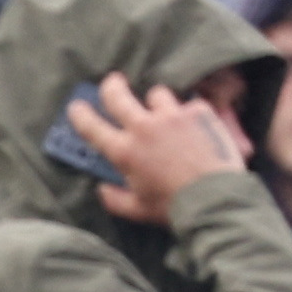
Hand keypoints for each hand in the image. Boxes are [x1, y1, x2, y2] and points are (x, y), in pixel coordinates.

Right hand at [53, 76, 250, 224]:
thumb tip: (103, 189)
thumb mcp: (138, 210)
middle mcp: (144, 127)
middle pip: (117, 96)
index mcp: (124, 152)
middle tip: (113, 82)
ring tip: (165, 112)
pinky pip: (189, 104)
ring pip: (156, 94)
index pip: (91, 127)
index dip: (80, 115)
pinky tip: (196, 126)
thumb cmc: (174, 206)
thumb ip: (115, 199)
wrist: (215, 197)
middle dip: (111, 86)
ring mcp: (172, 116)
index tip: (76, 107)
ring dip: (157, 102)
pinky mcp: (198, 111)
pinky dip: (190, 113)